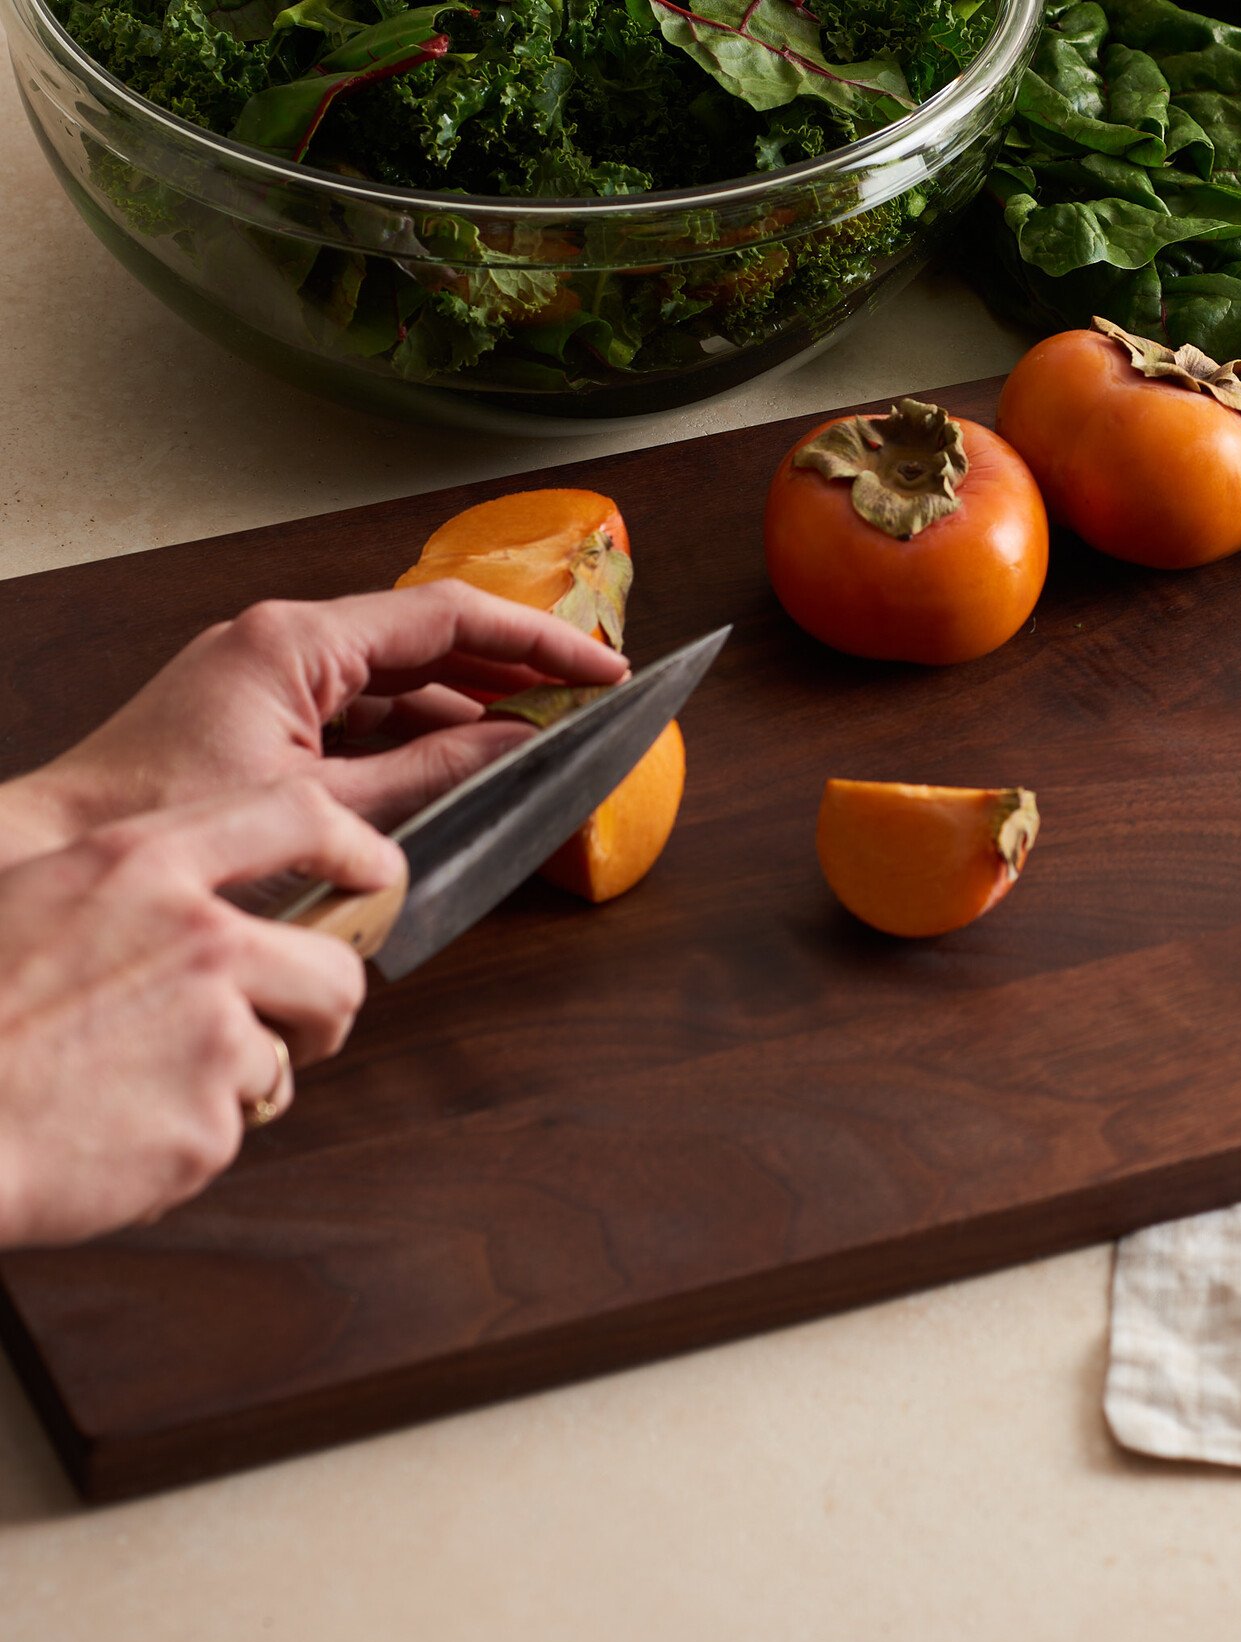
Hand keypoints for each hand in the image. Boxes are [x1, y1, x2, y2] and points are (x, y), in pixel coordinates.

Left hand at [0, 582, 626, 868]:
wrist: (62, 851)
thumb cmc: (172, 826)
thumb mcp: (328, 807)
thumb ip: (436, 772)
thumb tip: (521, 747)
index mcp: (297, 641)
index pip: (449, 616)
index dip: (538, 642)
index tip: (601, 669)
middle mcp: (284, 642)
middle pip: (430, 640)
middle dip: (514, 670)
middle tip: (586, 702)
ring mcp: (271, 677)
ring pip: (400, 680)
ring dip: (470, 708)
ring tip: (540, 740)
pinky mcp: (262, 715)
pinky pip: (363, 712)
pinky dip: (418, 735)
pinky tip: (465, 764)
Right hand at [0, 780, 401, 1246]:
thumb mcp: (28, 897)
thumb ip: (126, 894)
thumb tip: (200, 906)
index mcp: (138, 866)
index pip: (297, 814)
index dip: (357, 844)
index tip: (379, 872)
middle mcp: (196, 938)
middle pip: (337, 968)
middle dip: (323, 1007)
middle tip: (289, 1029)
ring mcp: (211, 1031)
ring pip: (284, 1056)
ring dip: (236, 1079)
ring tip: (138, 1086)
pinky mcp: (210, 1121)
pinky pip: (232, 1127)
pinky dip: (186, 1139)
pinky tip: (111, 1130)